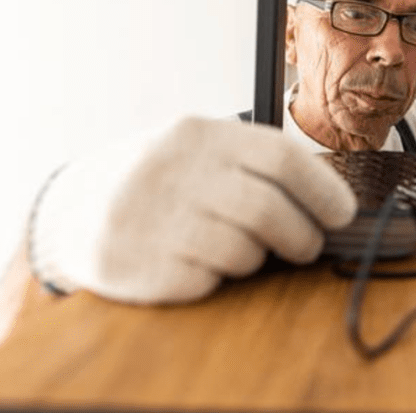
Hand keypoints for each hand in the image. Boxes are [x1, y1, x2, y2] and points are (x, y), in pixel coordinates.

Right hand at [30, 117, 356, 303]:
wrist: (73, 208)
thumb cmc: (163, 180)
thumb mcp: (201, 149)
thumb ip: (256, 164)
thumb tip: (331, 200)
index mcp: (198, 133)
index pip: (280, 157)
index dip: (323, 190)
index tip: (342, 213)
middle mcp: (171, 170)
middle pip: (267, 209)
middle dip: (301, 235)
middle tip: (307, 245)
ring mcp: (147, 218)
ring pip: (241, 251)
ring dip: (255, 258)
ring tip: (241, 249)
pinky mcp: (132, 265)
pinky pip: (205, 282)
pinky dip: (215, 278)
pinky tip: (198, 262)